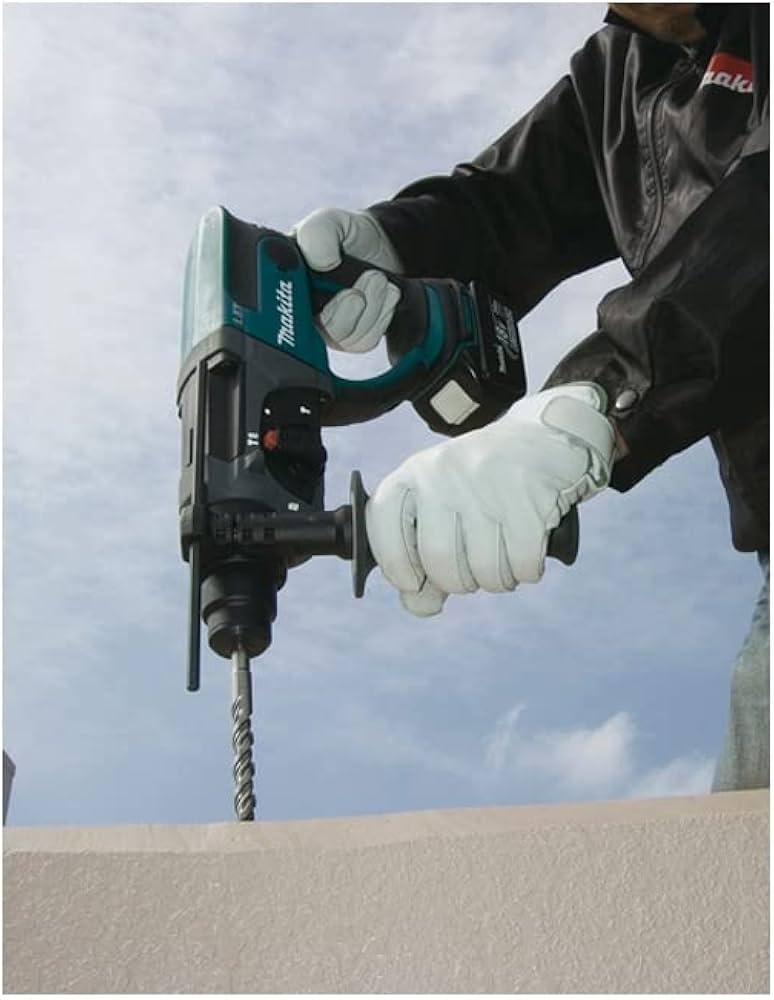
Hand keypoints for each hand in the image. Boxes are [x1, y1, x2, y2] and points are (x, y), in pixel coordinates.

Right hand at [293, 207, 402, 352]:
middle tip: (372, 277)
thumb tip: (320, 262)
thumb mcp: (328, 221)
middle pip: (314, 333)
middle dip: (347, 309)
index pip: (279, 315)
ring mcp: (325, 329)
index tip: (342, 293)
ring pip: (344, 338)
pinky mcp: (350, 338)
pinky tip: (385, 294)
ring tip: (379, 278)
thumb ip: (316, 234)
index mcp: (283, 284)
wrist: (380, 246)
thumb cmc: (346, 235)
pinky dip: (380, 317)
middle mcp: (300, 312)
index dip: (303, 313)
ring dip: (371, 307)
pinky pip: (363, 341)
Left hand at [365, 384, 616, 615]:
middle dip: (459, 582)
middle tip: (473, 572)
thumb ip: (423, 560)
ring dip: (498, 580)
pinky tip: (527, 551)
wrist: (545, 437)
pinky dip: (527, 571)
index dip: (395, 565)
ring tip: (504, 558)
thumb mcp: (443, 507)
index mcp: (413, 473)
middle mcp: (443, 473)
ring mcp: (486, 481)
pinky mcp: (529, 494)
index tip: (412, 583)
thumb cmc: (484, 485)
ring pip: (485, 569)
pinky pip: (523, 564)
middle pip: (439, 559)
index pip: (383, 526)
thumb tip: (418, 606)